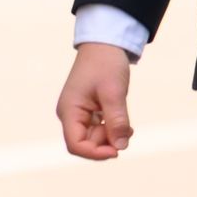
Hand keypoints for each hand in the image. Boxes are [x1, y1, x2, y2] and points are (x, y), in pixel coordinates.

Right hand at [56, 43, 133, 162]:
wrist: (105, 43)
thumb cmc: (105, 64)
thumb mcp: (113, 92)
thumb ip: (116, 121)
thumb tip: (121, 147)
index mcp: (69, 110)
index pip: (76, 145)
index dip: (96, 153)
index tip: (117, 150)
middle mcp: (70, 114)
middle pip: (86, 144)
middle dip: (107, 143)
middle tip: (127, 132)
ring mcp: (78, 113)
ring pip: (94, 139)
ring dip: (112, 137)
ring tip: (128, 126)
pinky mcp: (87, 111)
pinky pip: (98, 130)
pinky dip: (112, 130)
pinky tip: (123, 123)